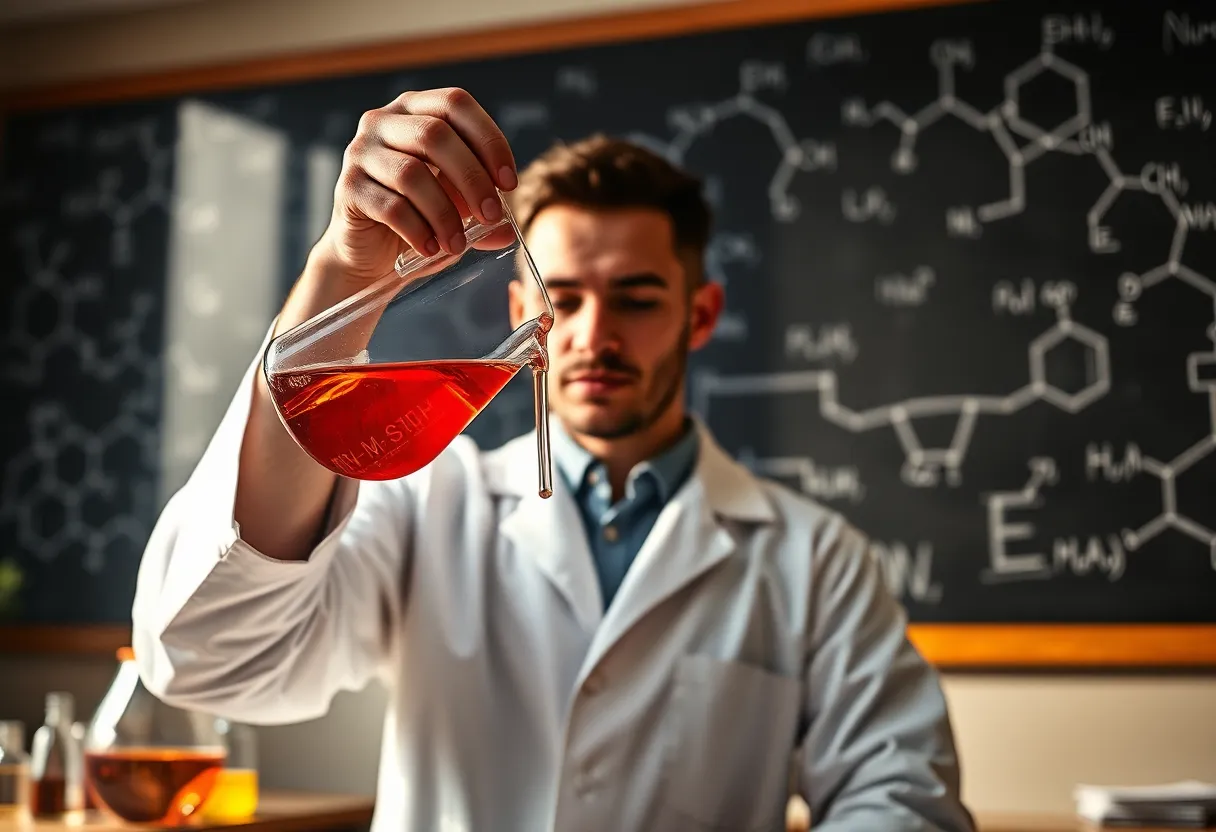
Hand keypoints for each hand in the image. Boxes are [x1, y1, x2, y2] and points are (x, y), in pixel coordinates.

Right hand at [315, 87, 518, 283]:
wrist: (369, 253)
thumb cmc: (419, 218)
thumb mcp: (459, 210)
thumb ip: (484, 214)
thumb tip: (507, 231)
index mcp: (415, 110)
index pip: (456, 104)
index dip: (489, 140)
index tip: (509, 182)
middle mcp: (382, 121)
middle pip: (434, 135)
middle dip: (472, 179)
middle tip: (492, 216)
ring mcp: (360, 152)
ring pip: (411, 173)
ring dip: (444, 213)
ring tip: (458, 244)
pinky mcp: (347, 188)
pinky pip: (390, 206)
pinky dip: (418, 231)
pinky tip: (431, 249)